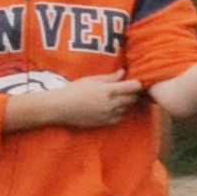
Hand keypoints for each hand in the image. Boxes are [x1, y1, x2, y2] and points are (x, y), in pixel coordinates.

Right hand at [23, 73, 144, 129]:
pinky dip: (119, 112)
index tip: (135, 81)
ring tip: (116, 97)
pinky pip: (119, 118)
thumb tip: (123, 72)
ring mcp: (108, 115)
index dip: (137, 83)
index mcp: (108, 90)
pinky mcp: (103, 123)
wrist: (58, 107)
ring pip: (127, 108)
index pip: (134, 87)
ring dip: (126, 103)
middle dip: (133, 93)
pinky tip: (111, 107)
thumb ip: (110, 77)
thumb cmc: (73, 90)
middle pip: (133, 98)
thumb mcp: (91, 80)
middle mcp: (110, 104)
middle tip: (128, 89)